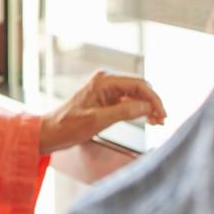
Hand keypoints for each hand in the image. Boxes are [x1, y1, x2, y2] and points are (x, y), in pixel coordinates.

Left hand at [38, 70, 166, 154]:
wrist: (50, 132)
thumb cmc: (68, 126)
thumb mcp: (98, 120)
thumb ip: (124, 112)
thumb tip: (148, 107)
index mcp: (104, 81)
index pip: (138, 84)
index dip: (154, 99)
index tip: (163, 114)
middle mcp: (106, 80)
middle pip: (139, 87)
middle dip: (152, 102)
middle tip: (162, 120)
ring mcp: (105, 89)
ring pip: (135, 94)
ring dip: (147, 106)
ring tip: (157, 122)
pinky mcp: (105, 98)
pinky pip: (127, 100)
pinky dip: (138, 109)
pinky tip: (146, 119)